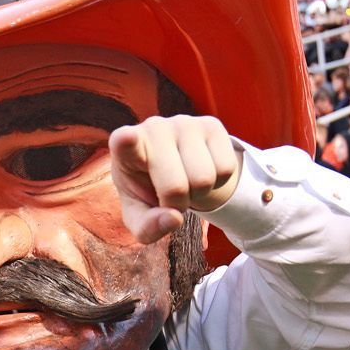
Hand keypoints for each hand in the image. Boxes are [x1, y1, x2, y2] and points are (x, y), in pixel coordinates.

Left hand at [109, 115, 240, 243]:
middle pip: (176, 186)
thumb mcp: (140, 215)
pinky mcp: (211, 124)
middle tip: (170, 196)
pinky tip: (202, 170)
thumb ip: (147, 227)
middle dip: (178, 204)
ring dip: (199, 194)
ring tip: (186, 182)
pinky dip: (218, 182)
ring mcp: (184, 123)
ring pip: (204, 178)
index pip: (123, 142)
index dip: (126, 141)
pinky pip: (226, 168)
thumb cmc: (148, 191)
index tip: (127, 138)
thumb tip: (174, 218)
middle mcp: (153, 128)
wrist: (174, 168)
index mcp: (124, 148)